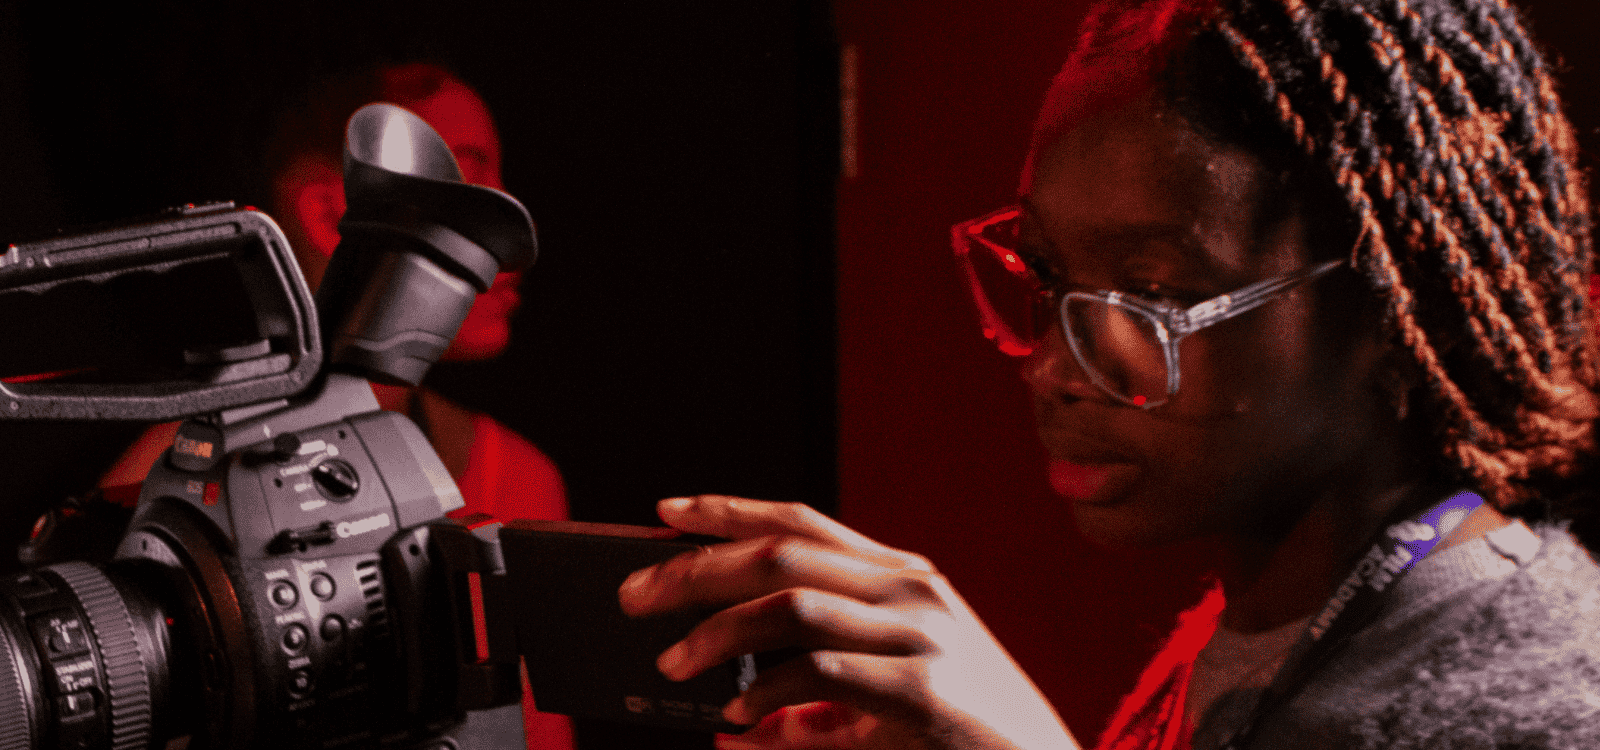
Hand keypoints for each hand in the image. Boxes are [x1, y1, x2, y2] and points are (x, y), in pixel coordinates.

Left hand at [617, 495, 1081, 749]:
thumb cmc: (966, 737)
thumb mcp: (891, 697)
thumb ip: (821, 696)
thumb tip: (744, 716)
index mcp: (903, 579)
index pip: (802, 522)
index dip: (730, 510)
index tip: (666, 509)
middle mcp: (912, 591)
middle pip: (782, 552)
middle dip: (697, 567)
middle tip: (634, 595)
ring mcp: (922, 636)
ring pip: (791, 603)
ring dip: (717, 630)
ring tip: (673, 660)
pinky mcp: (923, 692)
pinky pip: (821, 675)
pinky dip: (767, 694)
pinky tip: (736, 716)